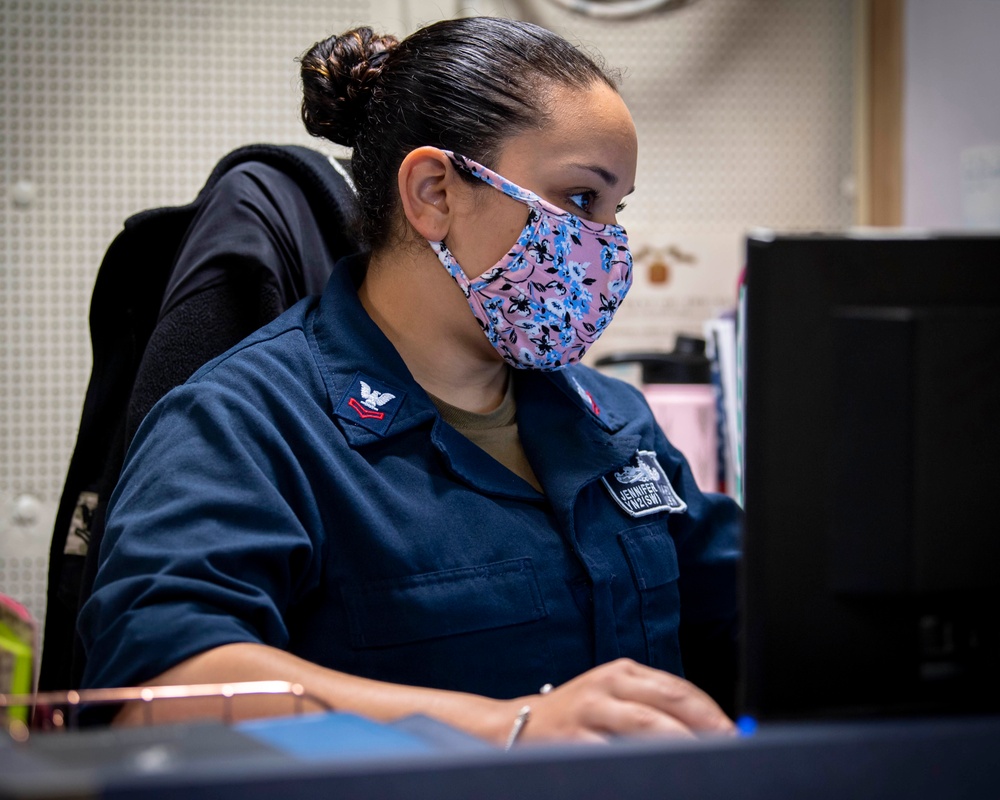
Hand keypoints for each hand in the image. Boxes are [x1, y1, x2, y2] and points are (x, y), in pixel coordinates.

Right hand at [509, 658, 734, 743]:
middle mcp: (606, 686)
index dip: (710, 713)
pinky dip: (636, 765)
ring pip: (644, 727)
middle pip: (666, 704)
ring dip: (679, 747)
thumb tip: (711, 731)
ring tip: (703, 763)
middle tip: (729, 750)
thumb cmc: (579, 714)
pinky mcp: (572, 740)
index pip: (679, 689)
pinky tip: (654, 776)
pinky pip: (611, 754)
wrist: (518, 725)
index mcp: (622, 672)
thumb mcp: (614, 697)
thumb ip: (655, 707)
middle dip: (703, 730)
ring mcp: (588, 712)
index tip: (735, 735)